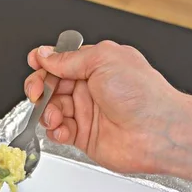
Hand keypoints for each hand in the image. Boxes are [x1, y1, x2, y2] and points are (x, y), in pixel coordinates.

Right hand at [24, 41, 189, 174]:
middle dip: (39, 89)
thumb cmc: (142, 95)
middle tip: (37, 94)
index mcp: (96, 66)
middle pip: (51, 86)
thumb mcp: (102, 60)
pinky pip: (59, 131)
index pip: (61, 63)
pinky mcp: (84, 136)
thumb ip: (69, 59)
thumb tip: (46, 55)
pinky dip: (55, 130)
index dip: (45, 64)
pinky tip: (62, 129)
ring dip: (47, 112)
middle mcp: (90, 89)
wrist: (156, 131)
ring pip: (51, 109)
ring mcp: (87, 113)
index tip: (35, 65)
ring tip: (56, 116)